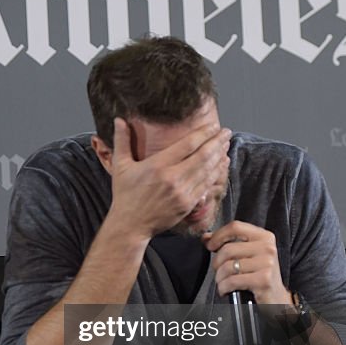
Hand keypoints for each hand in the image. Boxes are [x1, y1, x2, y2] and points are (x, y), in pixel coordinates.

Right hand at [105, 118, 230, 239]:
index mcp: (157, 165)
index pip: (188, 144)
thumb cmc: (124, 195)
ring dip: (219, 156)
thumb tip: (118, 119)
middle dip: (217, 142)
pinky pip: (206, 185)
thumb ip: (121, 141)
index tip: (213, 125)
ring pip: (208, 170)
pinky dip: (216, 173)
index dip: (204, 133)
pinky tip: (221, 165)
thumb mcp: (120, 166)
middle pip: (203, 155)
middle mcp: (173, 178)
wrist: (130, 225)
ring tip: (226, 145)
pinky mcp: (188, 204)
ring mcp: (183, 192)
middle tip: (226, 132)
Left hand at [203, 221, 291, 305]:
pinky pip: (232, 281)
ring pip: (227, 266)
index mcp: (264, 236)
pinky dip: (223, 287)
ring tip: (224, 282)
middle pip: (228, 249)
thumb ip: (228, 242)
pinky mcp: (264, 280)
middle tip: (219, 271)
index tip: (210, 245)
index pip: (235, 227)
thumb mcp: (247, 254)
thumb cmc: (259, 274)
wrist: (276, 297)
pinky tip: (226, 290)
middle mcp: (267, 247)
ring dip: (219, 278)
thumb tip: (206, 237)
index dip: (218, 236)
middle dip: (217, 263)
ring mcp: (267, 263)